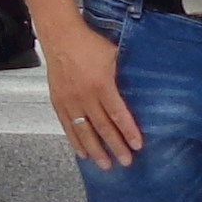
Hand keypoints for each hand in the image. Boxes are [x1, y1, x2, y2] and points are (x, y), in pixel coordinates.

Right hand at [41, 13, 142, 166]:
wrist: (61, 36)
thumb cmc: (88, 43)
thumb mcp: (114, 55)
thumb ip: (125, 73)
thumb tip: (142, 85)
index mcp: (102, 85)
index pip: (118, 114)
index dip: (128, 132)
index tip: (137, 145)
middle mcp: (85, 96)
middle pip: (103, 128)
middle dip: (116, 147)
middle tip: (126, 161)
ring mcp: (70, 101)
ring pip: (84, 132)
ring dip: (96, 150)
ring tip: (105, 165)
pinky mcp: (58, 102)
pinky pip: (68, 126)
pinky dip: (75, 141)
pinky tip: (82, 153)